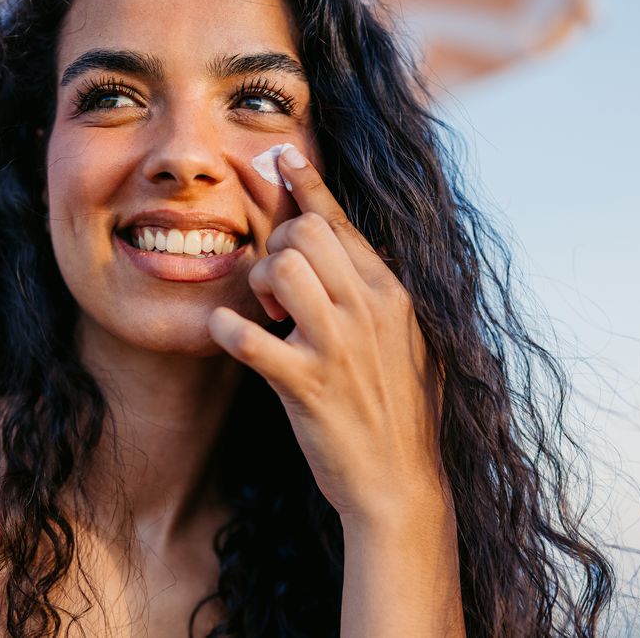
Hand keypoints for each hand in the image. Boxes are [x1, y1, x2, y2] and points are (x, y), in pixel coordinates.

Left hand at [208, 145, 448, 525]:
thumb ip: (385, 293)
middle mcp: (368, 309)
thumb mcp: (411, 341)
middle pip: (304, 234)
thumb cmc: (402, 412)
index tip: (277, 154)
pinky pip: (248, 338)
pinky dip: (228, 332)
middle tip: (277, 288)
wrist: (401, 485)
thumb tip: (365, 249)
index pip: (341, 222)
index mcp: (391, 293)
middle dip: (277, 248)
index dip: (304, 184)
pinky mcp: (306, 385)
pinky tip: (229, 336)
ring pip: (279, 267)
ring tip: (267, 314)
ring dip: (257, 284)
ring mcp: (338, 346)